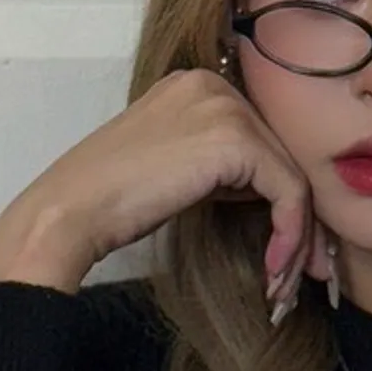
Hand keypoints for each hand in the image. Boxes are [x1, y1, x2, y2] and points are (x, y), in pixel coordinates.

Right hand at [0, 66, 333, 300]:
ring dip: (297, 238)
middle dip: (297, 222)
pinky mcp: (234, 141)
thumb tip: (272, 194)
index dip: (280, 198)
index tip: (287, 249)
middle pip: (281, 157)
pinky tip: (274, 270)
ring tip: (284, 286)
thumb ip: (221, 166)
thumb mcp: (177, 168)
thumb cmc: (112, 201)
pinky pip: (288, 192)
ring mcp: (225, 108)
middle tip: (298, 274)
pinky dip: (290, 235)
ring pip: (292, 177)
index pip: (260, 140)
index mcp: (198, 86)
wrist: (73, 210)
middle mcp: (215, 85)